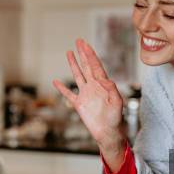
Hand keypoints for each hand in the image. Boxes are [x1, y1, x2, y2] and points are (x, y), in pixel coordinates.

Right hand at [53, 39, 126, 169]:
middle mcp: (93, 86)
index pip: (96, 66)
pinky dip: (62, 88)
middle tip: (79, 41)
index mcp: (103, 84)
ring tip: (69, 53)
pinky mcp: (79, 104)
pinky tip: (56, 82)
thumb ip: (113, 91)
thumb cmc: (115, 119)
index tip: (86, 45)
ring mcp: (85, 94)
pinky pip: (68, 94)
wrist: (108, 132)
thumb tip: (107, 80)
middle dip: (83, 54)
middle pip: (87, 66)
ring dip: (73, 64)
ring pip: (78, 75)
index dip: (91, 55)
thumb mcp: (117, 103)